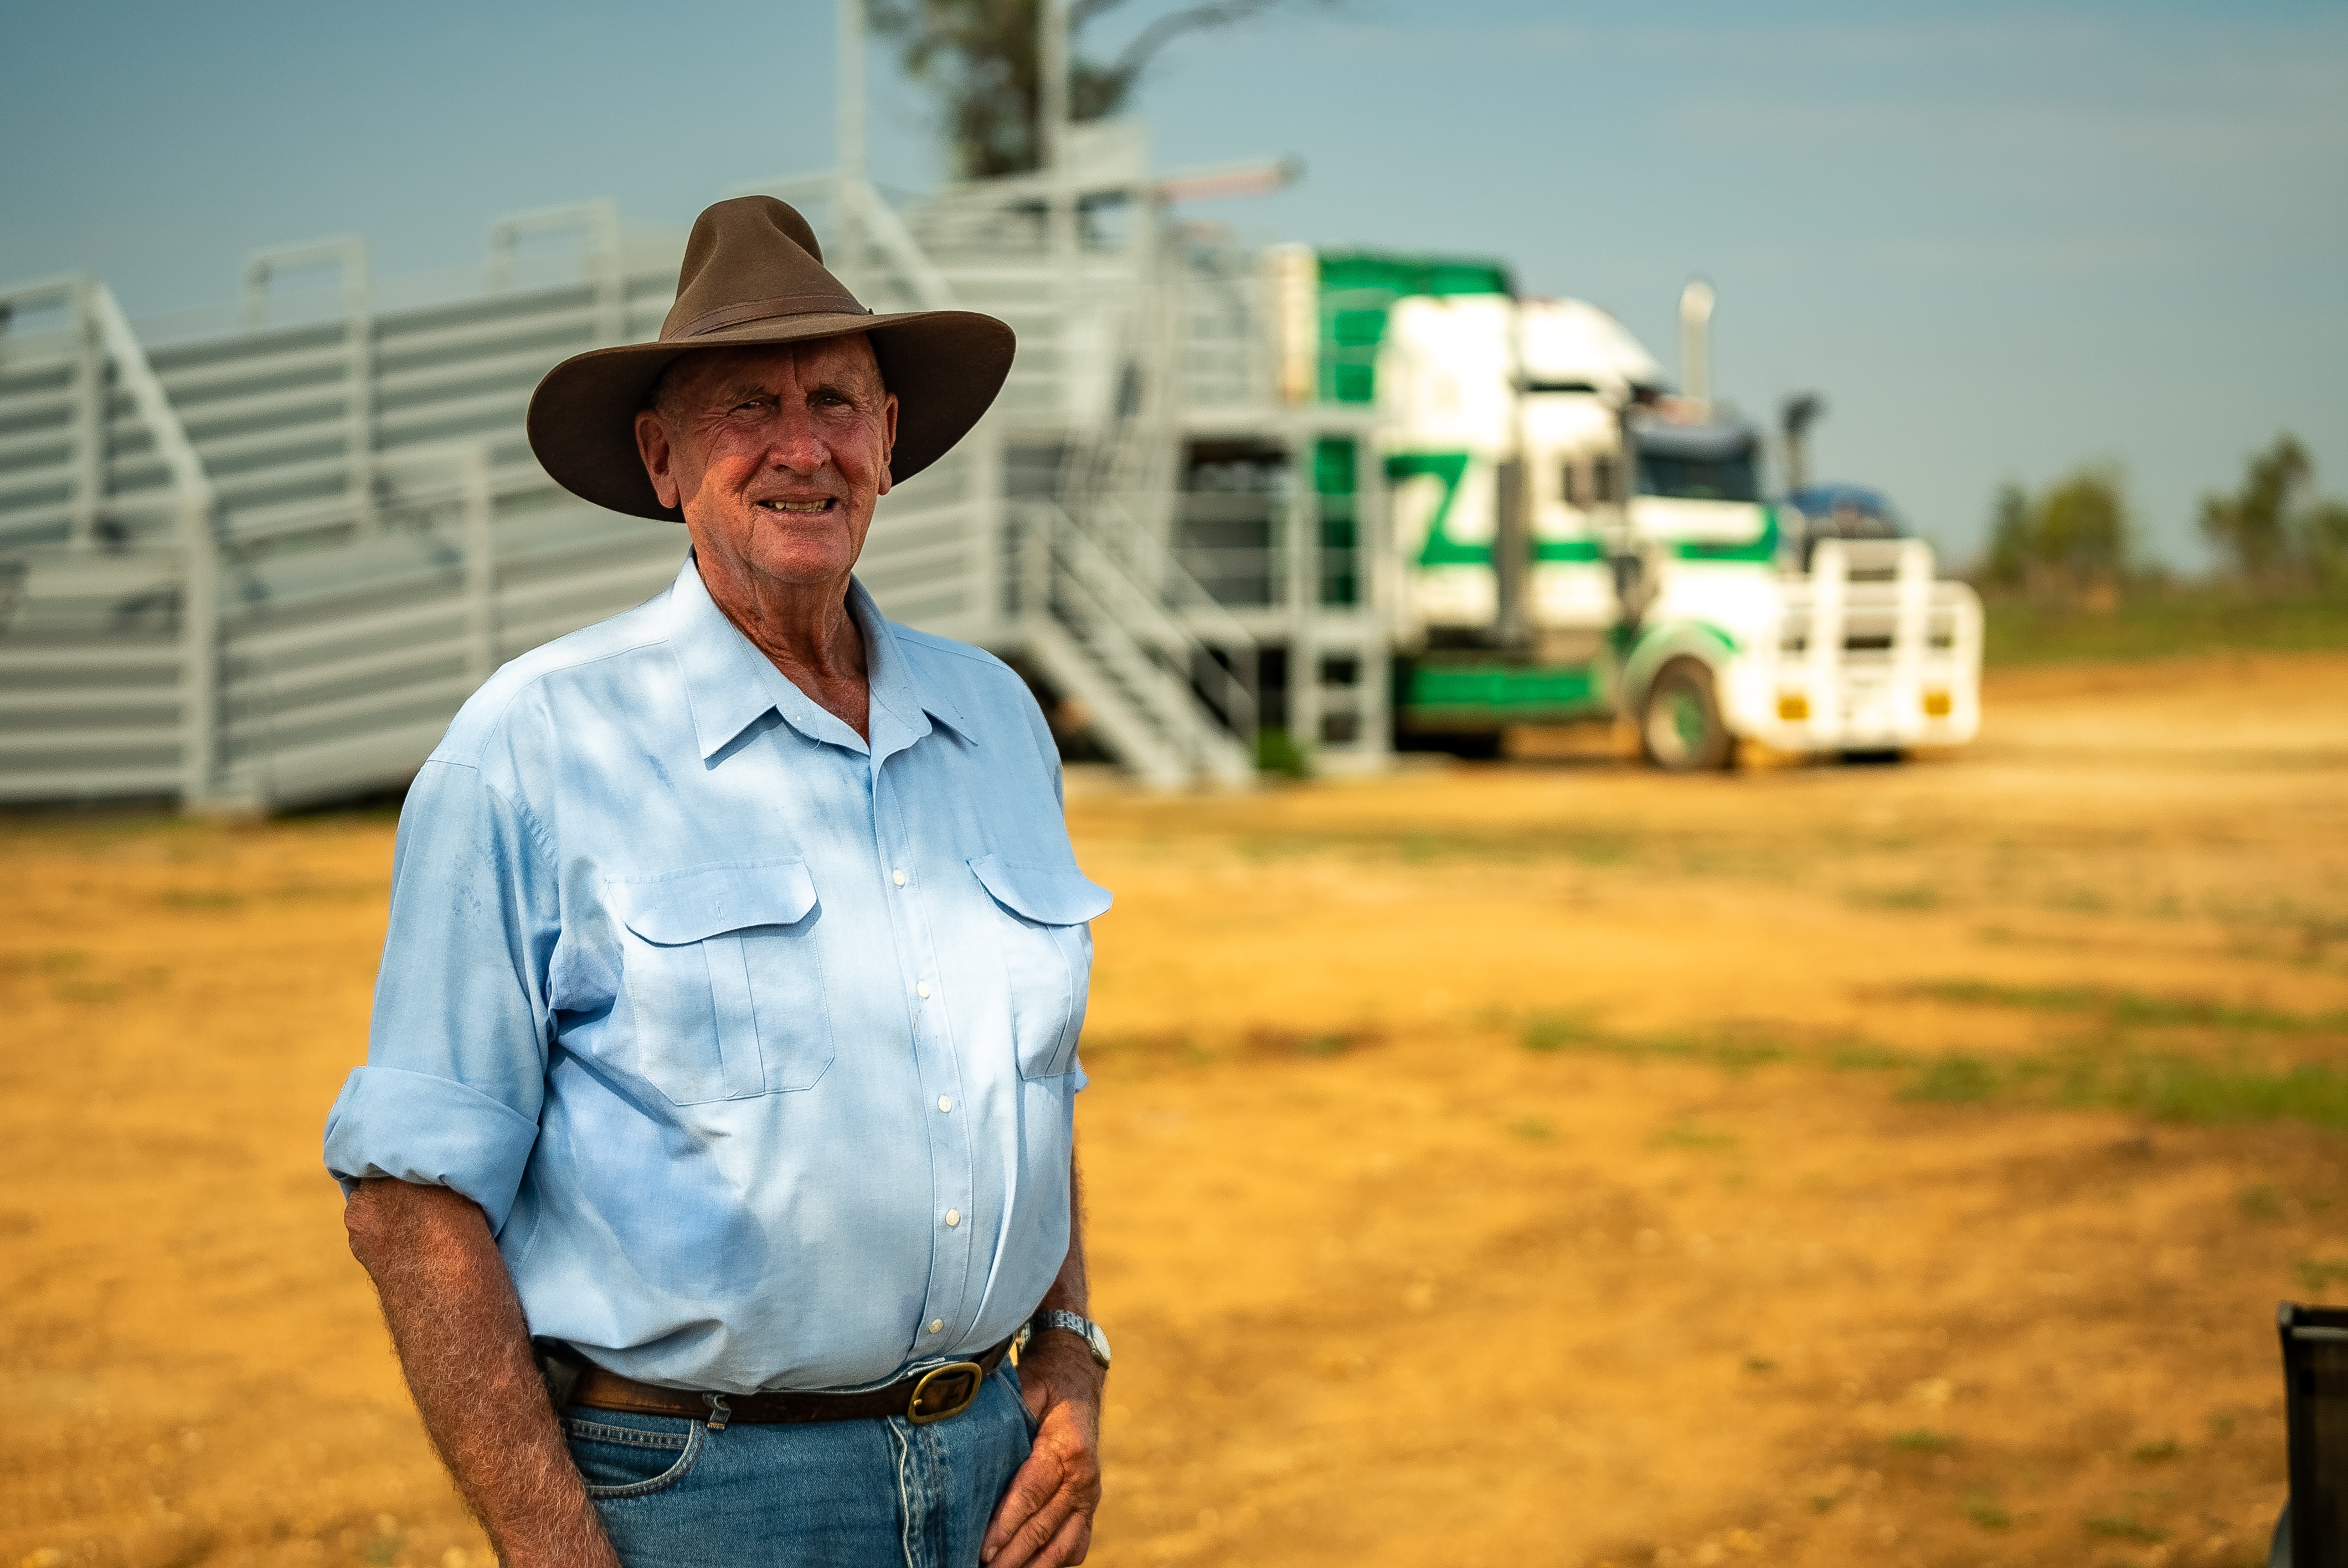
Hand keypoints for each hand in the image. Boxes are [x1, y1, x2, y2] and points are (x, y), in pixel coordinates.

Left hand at [981, 1334, 1103, 1566]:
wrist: (1077, 1380)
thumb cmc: (1044, 1385)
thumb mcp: (1026, 1388)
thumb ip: (1005, 1415)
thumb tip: (965, 1435)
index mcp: (1068, 1448)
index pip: (1033, 1493)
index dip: (1007, 1524)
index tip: (983, 1549)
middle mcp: (1084, 1478)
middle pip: (1044, 1527)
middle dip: (1011, 1555)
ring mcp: (1090, 1497)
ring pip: (1064, 1546)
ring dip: (1032, 1565)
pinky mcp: (1089, 1508)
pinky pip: (1076, 1546)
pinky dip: (1052, 1563)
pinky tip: (1026, 1567)